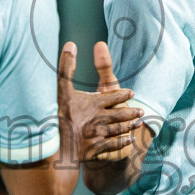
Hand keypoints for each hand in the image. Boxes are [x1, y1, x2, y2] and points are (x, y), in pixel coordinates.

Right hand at [59, 41, 141, 163]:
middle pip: (120, 115)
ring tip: (138, 123)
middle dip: (131, 112)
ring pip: (119, 129)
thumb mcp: (61, 88)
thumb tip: (71, 44)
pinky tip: (129, 140)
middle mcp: (100, 119)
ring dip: (129, 126)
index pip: (113, 97)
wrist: (54, 146)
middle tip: (140, 111)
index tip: (131, 93)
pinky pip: (113, 146)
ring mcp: (99, 136)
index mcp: (94, 103)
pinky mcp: (95, 150)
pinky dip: (122, 142)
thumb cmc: (56, 114)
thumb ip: (67, 66)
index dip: (123, 94)